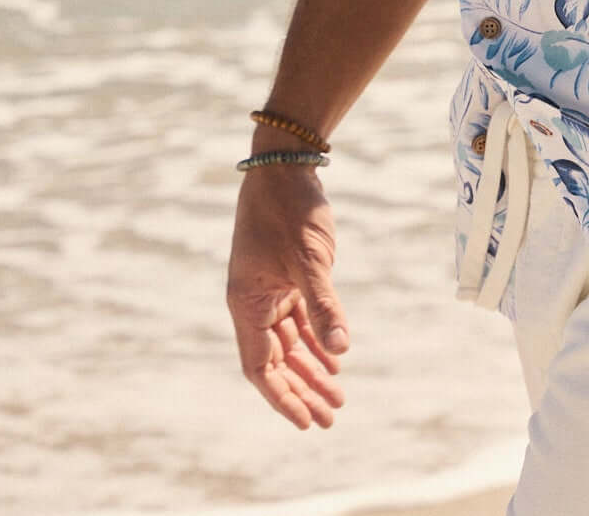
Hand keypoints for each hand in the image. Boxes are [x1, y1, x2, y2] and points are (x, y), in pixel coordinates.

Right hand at [226, 148, 349, 429]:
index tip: (306, 422)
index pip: (261, 368)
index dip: (283, 397)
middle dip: (302, 390)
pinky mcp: (287, 275)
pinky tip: (335, 356)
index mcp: (246, 303)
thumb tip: (342, 349)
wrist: (285, 166)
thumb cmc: (290, 211)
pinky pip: (299, 319)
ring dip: (312, 368)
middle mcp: (253, 301)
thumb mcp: (310, 259)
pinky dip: (316, 338)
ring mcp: (270, 289)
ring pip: (290, 342)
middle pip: (277, 361)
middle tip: (331, 417)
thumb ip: (324, 304)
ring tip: (338, 396)